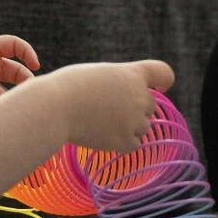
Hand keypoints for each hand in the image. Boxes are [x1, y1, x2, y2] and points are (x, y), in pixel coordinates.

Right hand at [55, 58, 174, 152]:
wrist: (55, 108)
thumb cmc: (68, 88)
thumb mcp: (97, 75)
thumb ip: (117, 83)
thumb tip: (121, 101)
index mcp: (132, 74)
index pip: (163, 73)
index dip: (163, 80)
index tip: (160, 87)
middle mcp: (139, 96)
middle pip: (150, 105)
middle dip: (135, 109)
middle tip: (109, 110)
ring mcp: (134, 120)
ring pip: (143, 127)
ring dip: (128, 127)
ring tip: (101, 123)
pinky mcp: (126, 141)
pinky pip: (133, 144)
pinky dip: (121, 142)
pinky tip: (103, 136)